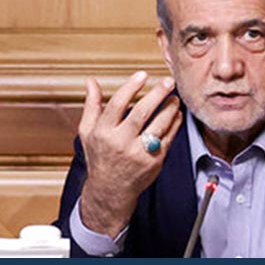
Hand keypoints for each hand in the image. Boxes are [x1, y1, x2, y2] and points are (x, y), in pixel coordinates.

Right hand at [75, 70, 182, 238]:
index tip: (142, 74)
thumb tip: (91, 81)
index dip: (131, 87)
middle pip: (141, 113)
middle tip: (168, 81)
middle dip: (157, 94)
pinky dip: (174, 124)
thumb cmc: (99, 156)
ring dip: (169, 109)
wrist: (110, 190)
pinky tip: (176, 114)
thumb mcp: (88, 131)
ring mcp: (138, 154)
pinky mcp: (154, 162)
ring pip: (158, 126)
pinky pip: (168, 139)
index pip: (117, 104)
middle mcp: (120, 143)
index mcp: (103, 132)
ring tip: (174, 97)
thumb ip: (91, 105)